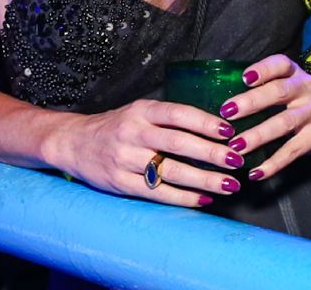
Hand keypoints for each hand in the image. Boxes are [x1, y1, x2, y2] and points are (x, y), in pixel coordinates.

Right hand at [54, 99, 244, 206]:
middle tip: (236, 161)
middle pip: (178, 143)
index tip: (228, 131)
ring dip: (204, 179)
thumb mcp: (138, 111)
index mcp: (141, 110)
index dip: (205, 122)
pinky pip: (157, 192)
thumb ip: (167, 118)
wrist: (73, 142)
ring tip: (228, 184)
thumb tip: (212, 127)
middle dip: (212, 153)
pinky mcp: (120, 183)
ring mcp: (126, 159)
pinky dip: (183, 197)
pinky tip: (202, 199)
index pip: (178, 113)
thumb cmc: (115, 126)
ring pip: (171, 171)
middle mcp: (133, 132)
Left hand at [218, 54, 310, 179]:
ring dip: (258, 136)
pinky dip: (273, 163)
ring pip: (284, 123)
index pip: (280, 64)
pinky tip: (255, 172)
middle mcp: (306, 88)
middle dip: (251, 102)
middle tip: (227, 113)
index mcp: (293, 72)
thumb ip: (258, 88)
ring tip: (236, 147)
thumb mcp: (282, 86)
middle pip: (279, 92)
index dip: (263, 69)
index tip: (243, 78)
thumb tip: (213, 96)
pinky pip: (293, 151)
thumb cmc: (291, 101)